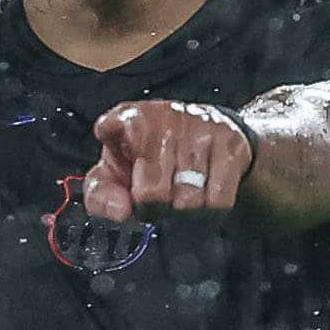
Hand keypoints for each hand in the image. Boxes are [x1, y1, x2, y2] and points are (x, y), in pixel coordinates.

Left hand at [80, 99, 252, 224]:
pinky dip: (208, 213)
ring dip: (182, 213)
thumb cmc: (151, 157)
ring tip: (180, 201)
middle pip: (152, 191)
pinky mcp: (229, 143)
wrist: (208, 135)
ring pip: (187, 200)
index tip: (124, 177)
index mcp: (129, 117)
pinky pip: (217, 200)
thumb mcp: (116, 172)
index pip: (108, 128)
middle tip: (156, 204)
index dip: (113, 166)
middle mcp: (162, 116)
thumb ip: (101, 194)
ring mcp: (198, 127)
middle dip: (153, 208)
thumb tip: (120, 211)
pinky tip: (202, 201)